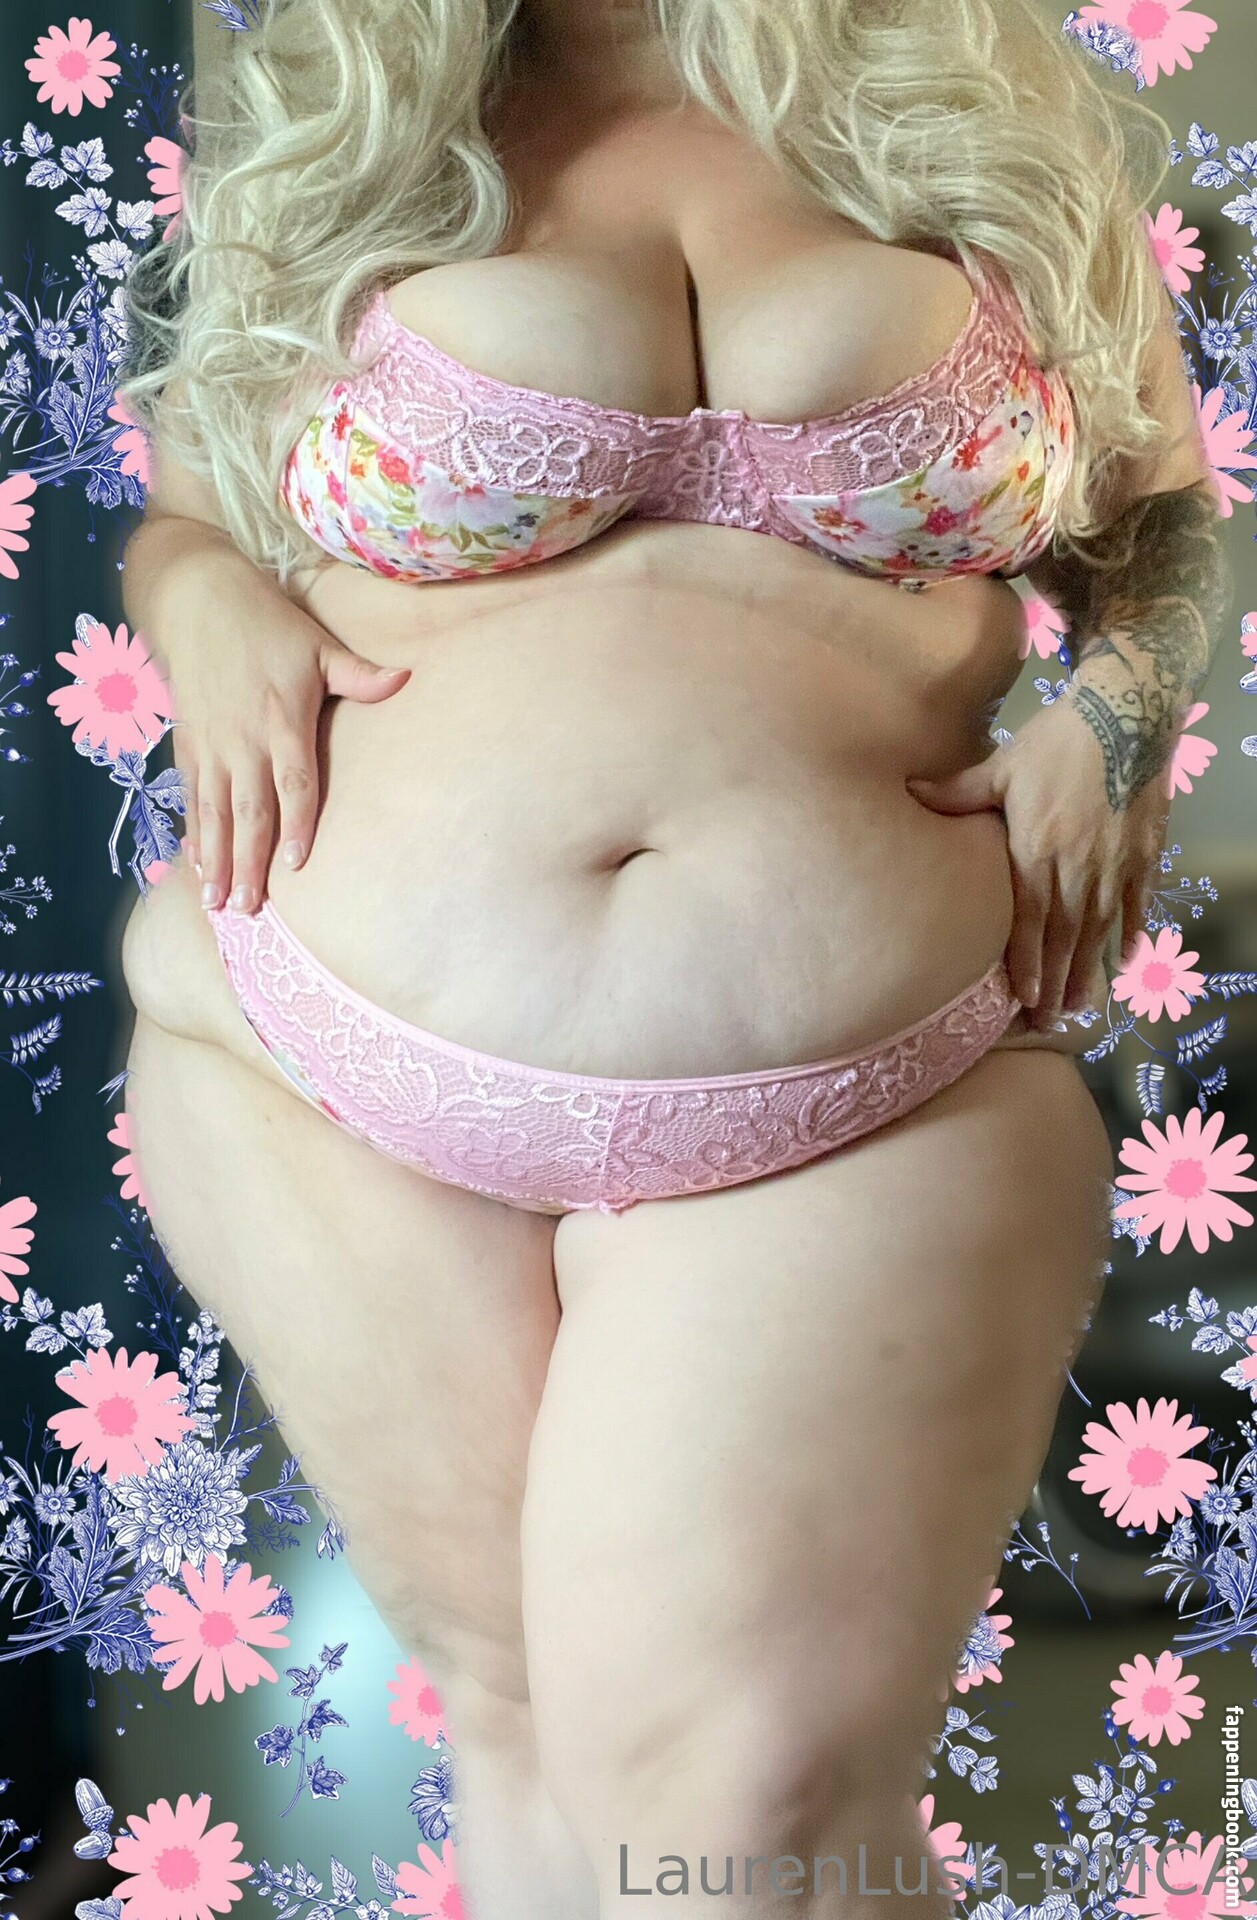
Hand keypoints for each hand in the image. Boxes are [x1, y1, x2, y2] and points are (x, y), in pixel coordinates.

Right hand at [156, 557, 410, 913]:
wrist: (197, 598)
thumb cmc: (268, 623)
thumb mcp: (318, 644)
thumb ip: (360, 674)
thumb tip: (406, 680)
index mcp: (283, 719)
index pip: (294, 783)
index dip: (295, 824)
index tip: (294, 865)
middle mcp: (244, 739)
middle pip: (250, 811)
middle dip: (248, 862)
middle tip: (251, 909)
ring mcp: (213, 744)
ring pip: (214, 813)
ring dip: (216, 860)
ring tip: (217, 903)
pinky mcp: (189, 744)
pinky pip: (191, 797)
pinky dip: (194, 833)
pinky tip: (197, 866)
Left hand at [904, 693, 1170, 1025]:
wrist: (1125, 713)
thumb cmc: (1057, 740)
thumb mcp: (1001, 765)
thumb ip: (957, 792)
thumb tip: (907, 791)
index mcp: (1037, 852)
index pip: (1030, 922)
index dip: (1027, 963)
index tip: (1024, 999)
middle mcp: (1077, 866)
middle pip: (1065, 937)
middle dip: (1057, 981)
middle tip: (1049, 1021)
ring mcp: (1115, 862)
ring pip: (1101, 928)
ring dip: (1090, 969)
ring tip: (1081, 1005)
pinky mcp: (1144, 851)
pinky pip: (1138, 901)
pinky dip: (1132, 932)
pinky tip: (1124, 960)